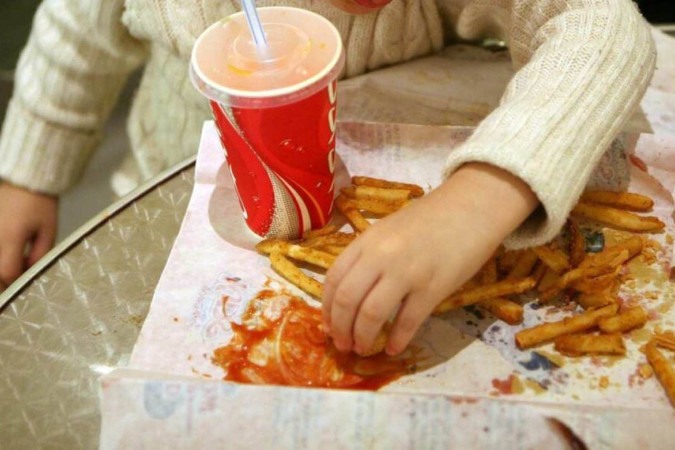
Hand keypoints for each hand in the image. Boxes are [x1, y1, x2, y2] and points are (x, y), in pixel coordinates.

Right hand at [0, 182, 57, 289]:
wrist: (24, 177)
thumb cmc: (40, 203)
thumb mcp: (47, 229)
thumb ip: (40, 253)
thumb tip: (30, 273)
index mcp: (11, 238)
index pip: (8, 272)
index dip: (17, 283)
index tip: (25, 284)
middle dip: (3, 282)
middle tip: (14, 283)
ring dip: (0, 270)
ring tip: (11, 269)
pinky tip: (5, 255)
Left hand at [322, 163, 537, 355]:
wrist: (471, 207)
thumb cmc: (429, 220)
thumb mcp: (388, 231)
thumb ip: (368, 256)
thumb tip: (349, 296)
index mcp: (367, 240)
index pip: (334, 279)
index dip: (327, 308)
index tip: (327, 326)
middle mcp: (381, 255)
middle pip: (347, 300)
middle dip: (340, 328)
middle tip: (342, 344)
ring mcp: (407, 272)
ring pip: (371, 314)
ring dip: (363, 338)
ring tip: (362, 349)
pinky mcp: (433, 288)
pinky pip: (407, 322)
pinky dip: (397, 340)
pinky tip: (393, 349)